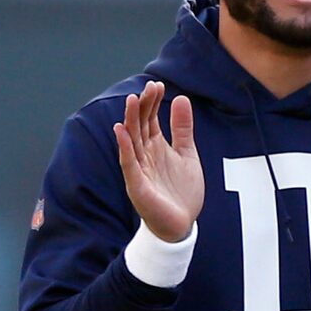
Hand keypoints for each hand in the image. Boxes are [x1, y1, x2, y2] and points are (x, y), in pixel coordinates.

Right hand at [114, 82, 201, 241]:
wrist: (181, 225)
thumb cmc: (181, 192)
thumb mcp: (187, 155)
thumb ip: (183, 129)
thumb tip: (181, 98)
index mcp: (155, 147)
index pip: (151, 119)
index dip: (153, 102)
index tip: (158, 85)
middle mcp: (144, 155)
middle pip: (140, 126)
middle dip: (144, 106)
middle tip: (148, 87)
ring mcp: (139, 170)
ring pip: (132, 141)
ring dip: (131, 120)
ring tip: (133, 100)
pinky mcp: (137, 186)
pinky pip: (129, 164)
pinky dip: (125, 148)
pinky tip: (122, 131)